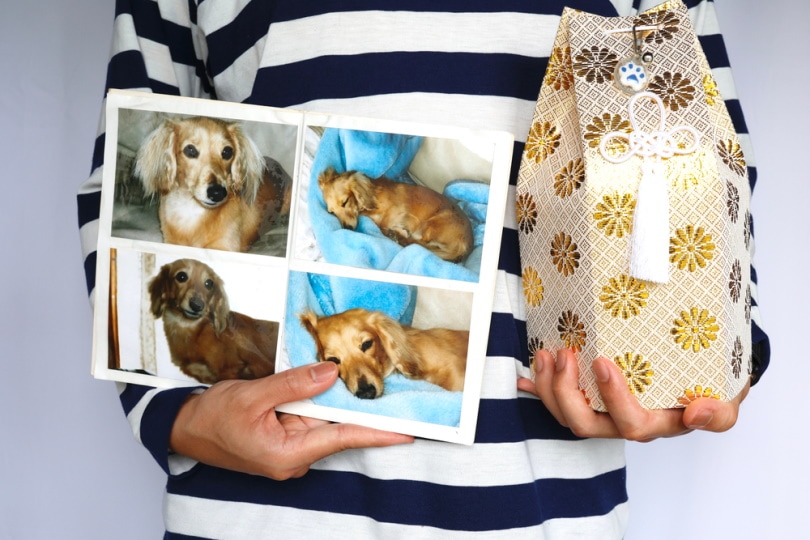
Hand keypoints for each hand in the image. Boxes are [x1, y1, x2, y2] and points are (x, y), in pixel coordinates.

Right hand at [170, 362, 412, 478]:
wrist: (186, 428)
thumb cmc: (212, 419)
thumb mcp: (253, 396)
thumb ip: (293, 384)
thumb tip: (330, 373)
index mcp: (286, 454)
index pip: (342, 439)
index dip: (377, 434)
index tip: (408, 432)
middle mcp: (294, 456)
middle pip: (337, 428)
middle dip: (363, 411)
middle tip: (396, 394)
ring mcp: (290, 448)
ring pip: (324, 420)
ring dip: (338, 401)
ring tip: (366, 382)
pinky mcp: (285, 437)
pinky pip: (310, 417)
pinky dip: (320, 401)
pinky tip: (330, 383)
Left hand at [517, 349, 748, 441]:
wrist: (701, 381)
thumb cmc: (711, 390)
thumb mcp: (727, 399)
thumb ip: (719, 413)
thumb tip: (699, 413)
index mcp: (656, 424)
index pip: (631, 424)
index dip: (613, 399)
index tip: (603, 362)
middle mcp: (624, 422)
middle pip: (587, 423)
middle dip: (567, 391)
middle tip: (565, 354)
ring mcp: (603, 412)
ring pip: (567, 413)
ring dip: (549, 387)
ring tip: (545, 355)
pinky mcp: (589, 399)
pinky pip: (558, 400)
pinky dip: (538, 389)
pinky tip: (523, 378)